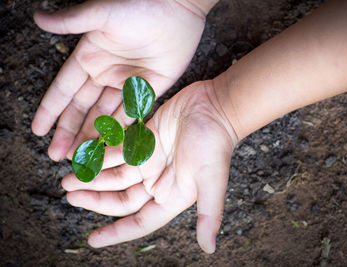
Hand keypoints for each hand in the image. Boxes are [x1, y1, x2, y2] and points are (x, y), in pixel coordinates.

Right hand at [32, 0, 208, 160]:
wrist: (178, 10)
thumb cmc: (139, 7)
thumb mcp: (102, 15)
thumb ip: (72, 21)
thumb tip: (37, 17)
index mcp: (89, 58)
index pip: (64, 90)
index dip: (51, 111)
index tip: (39, 130)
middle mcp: (105, 74)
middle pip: (82, 109)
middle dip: (69, 132)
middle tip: (58, 155)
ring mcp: (127, 84)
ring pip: (105, 116)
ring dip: (93, 136)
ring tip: (83, 158)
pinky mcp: (148, 90)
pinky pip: (132, 115)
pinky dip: (122, 131)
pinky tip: (113, 148)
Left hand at [61, 81, 237, 252]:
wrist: (215, 106)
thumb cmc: (215, 144)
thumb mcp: (212, 181)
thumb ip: (209, 215)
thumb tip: (209, 249)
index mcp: (171, 195)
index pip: (139, 220)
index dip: (116, 232)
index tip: (93, 240)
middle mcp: (158, 180)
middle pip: (121, 196)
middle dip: (95, 198)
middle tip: (70, 194)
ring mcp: (150, 159)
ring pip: (115, 173)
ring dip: (93, 176)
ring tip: (69, 177)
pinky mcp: (145, 138)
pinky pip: (117, 149)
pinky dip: (101, 153)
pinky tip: (84, 154)